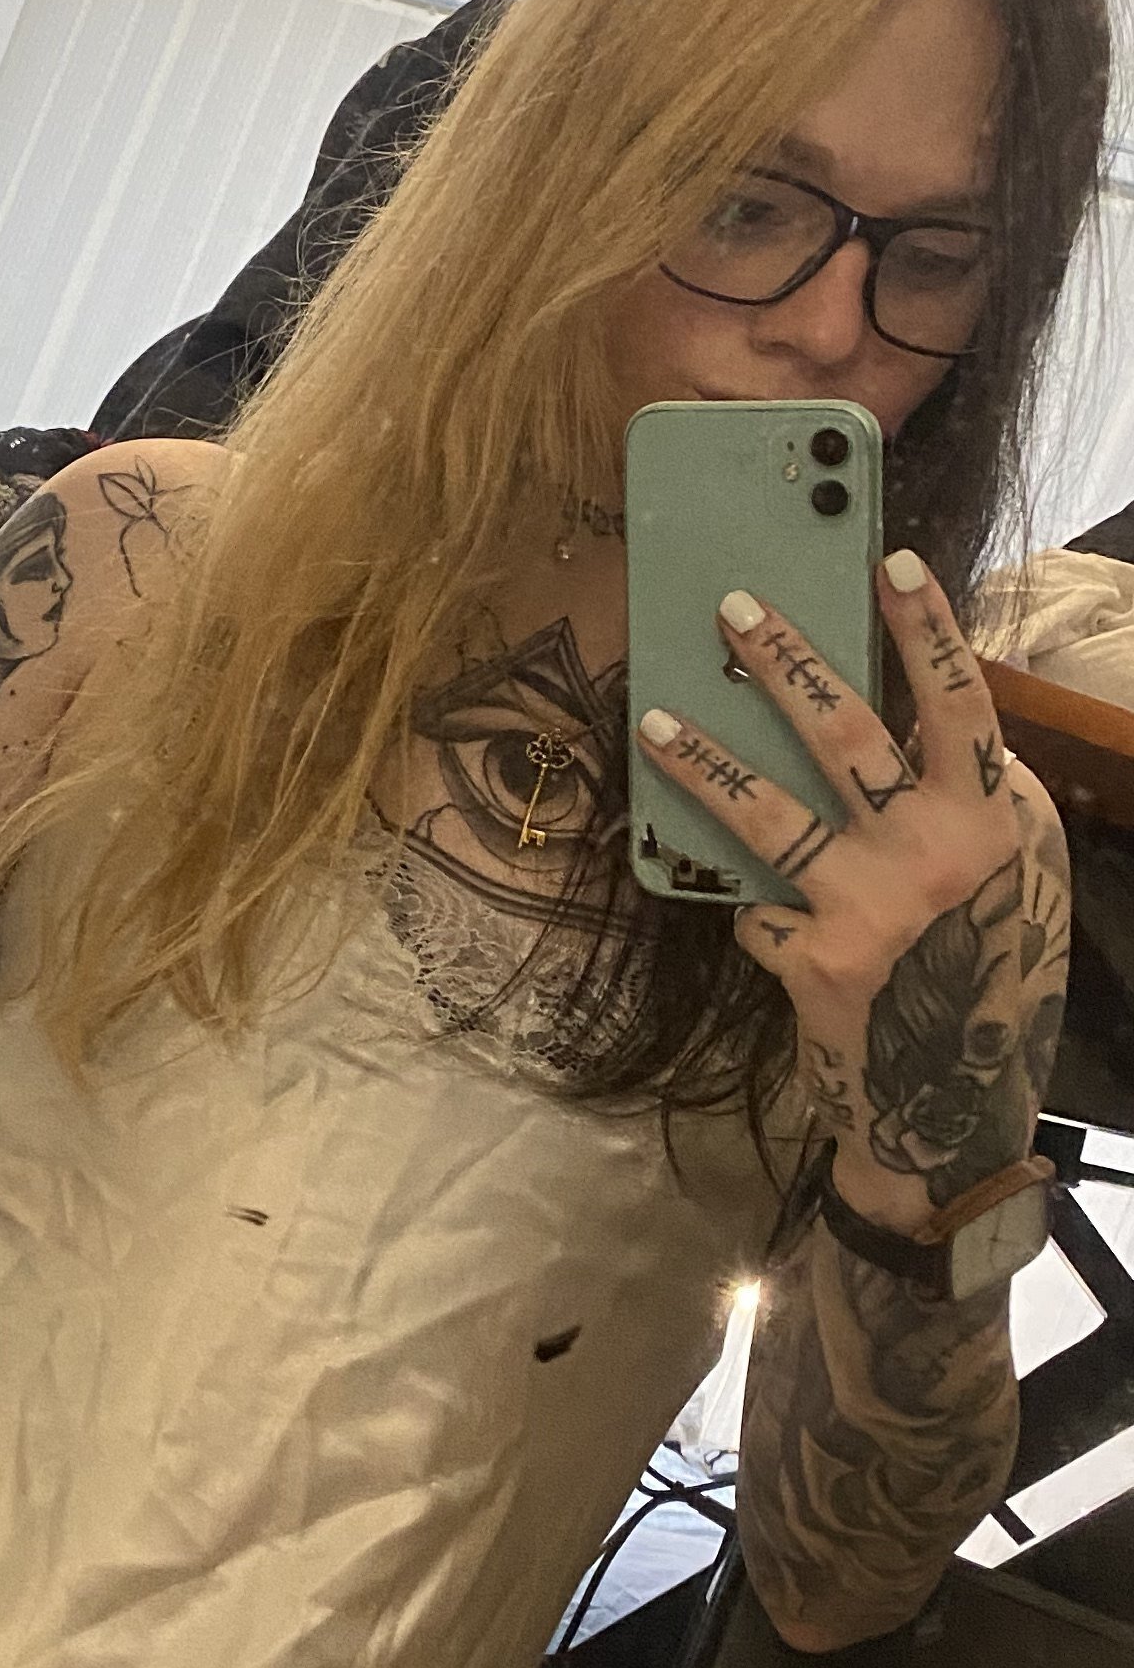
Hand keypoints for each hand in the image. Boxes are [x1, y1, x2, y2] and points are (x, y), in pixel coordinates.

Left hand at [637, 550, 1066, 1219]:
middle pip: (850, 738)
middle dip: (787, 665)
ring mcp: (874, 909)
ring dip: (708, 763)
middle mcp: (939, 857)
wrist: (954, 1104)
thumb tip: (906, 717)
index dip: (928, 630)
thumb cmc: (985, 973)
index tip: (889, 562)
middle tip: (733, 608)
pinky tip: (747, 914)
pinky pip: (756, 908)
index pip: (959, 705)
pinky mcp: (817, 962)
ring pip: (772, 813)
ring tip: (656, 721)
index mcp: (993, 822)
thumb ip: (971, 800)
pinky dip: (747, 907)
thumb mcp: (1011, 876)